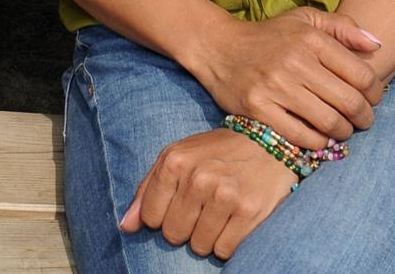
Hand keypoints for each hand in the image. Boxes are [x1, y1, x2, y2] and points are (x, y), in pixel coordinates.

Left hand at [123, 129, 295, 259]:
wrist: (268, 142)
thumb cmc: (216, 152)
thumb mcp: (177, 157)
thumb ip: (147, 190)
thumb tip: (126, 226)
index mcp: (174, 162)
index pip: (151, 217)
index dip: (163, 217)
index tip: (178, 205)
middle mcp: (198, 178)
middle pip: (174, 234)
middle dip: (185, 228)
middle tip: (202, 209)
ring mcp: (224, 195)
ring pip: (200, 246)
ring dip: (207, 237)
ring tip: (219, 213)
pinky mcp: (248, 212)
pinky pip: (224, 250)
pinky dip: (227, 243)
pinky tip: (234, 221)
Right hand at [188, 8, 382, 148]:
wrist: (218, 47)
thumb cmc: (269, 36)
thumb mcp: (305, 19)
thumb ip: (343, 27)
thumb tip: (376, 44)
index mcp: (310, 39)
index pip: (362, 75)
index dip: (375, 93)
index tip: (371, 99)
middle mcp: (294, 62)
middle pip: (350, 102)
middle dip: (365, 118)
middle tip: (363, 120)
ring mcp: (276, 87)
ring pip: (330, 123)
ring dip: (344, 132)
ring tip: (342, 130)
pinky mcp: (259, 110)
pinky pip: (302, 137)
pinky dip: (319, 143)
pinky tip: (319, 137)